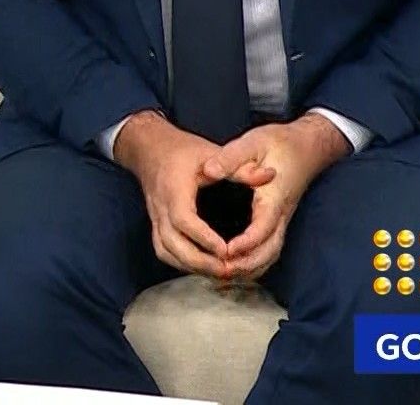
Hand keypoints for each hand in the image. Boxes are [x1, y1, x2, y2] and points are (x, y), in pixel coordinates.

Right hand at [116, 111, 275, 278]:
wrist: (150, 148)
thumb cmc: (182, 150)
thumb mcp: (212, 152)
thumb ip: (241, 168)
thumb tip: (270, 176)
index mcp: (174, 189)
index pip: (184, 219)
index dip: (203, 237)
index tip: (226, 249)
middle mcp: (160, 206)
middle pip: (172, 243)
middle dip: (199, 261)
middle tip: (227, 269)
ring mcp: (154, 217)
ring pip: (165, 251)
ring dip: (190, 266)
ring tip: (218, 272)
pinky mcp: (155, 223)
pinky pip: (163, 250)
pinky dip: (180, 262)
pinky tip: (201, 267)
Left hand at [200, 113, 349, 280]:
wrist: (308, 146)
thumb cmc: (280, 143)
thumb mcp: (254, 142)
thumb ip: (231, 157)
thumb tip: (209, 170)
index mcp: (274, 197)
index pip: (263, 228)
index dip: (245, 244)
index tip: (224, 251)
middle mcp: (281, 214)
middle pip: (269, 251)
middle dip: (246, 265)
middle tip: (220, 270)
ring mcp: (282, 219)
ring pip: (271, 254)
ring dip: (250, 267)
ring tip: (223, 273)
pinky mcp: (278, 220)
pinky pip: (270, 249)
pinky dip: (255, 262)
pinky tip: (235, 265)